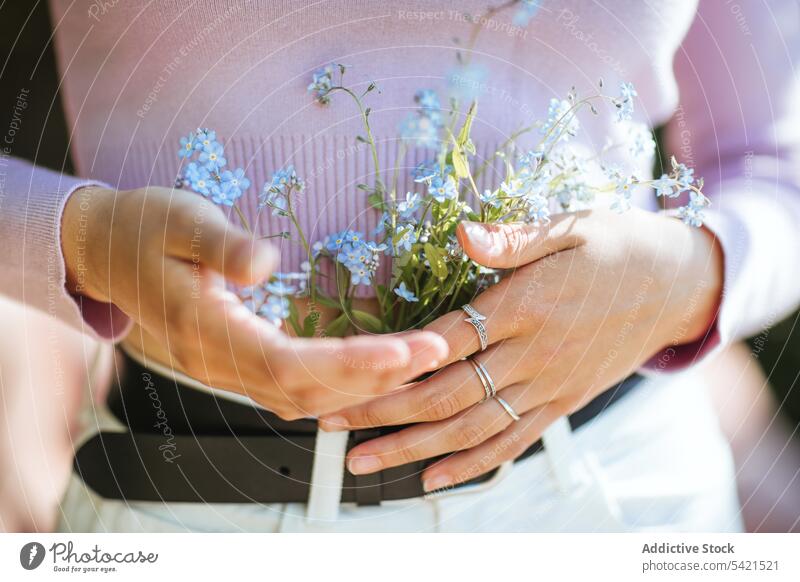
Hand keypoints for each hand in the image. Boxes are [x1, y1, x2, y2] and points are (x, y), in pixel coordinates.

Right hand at [61, 186, 447, 418]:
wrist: (106, 251)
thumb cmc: (142, 228)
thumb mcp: (180, 221)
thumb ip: (222, 246)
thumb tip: (266, 263)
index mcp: (206, 333)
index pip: (286, 365)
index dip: (348, 364)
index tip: (402, 350)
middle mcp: (219, 363)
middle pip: (306, 390)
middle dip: (375, 376)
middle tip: (435, 351)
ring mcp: (229, 367)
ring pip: (305, 395)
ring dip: (365, 384)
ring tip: (421, 358)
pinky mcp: (241, 358)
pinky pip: (296, 383)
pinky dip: (342, 380)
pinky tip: (379, 363)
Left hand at [320, 208, 722, 489]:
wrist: (681, 286)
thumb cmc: (620, 247)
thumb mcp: (572, 227)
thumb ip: (514, 239)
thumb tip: (464, 234)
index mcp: (526, 304)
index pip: (445, 340)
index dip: (392, 362)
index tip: (343, 374)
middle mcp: (533, 353)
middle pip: (446, 393)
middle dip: (383, 412)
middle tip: (329, 423)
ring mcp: (550, 385)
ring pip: (472, 428)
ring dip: (413, 449)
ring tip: (364, 463)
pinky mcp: (564, 403)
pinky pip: (514, 441)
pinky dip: (473, 465)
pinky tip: (433, 480)